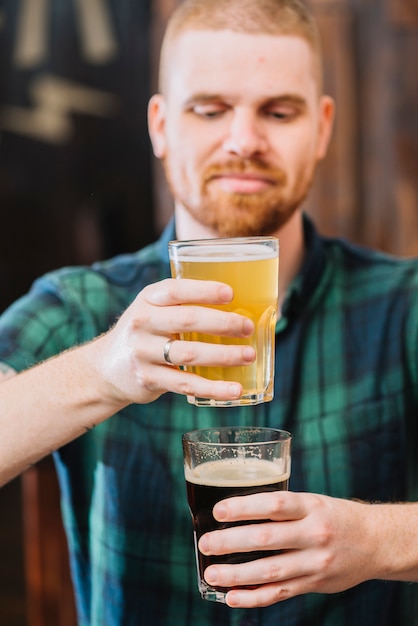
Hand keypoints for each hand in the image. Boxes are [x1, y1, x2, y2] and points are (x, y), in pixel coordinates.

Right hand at [88, 278, 254, 405]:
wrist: (106, 368)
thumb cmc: (146, 333)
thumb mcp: (154, 310)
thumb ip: (184, 306)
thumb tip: (240, 307)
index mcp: (148, 299)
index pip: (176, 290)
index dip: (204, 290)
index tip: (231, 294)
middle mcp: (142, 323)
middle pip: (187, 320)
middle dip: (223, 323)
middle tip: (247, 327)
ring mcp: (143, 353)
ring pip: (189, 354)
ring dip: (223, 355)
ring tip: (249, 355)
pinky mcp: (149, 379)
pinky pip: (186, 384)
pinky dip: (214, 388)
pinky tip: (235, 390)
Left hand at [197, 491, 386, 607]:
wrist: (376, 542)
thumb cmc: (335, 516)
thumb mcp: (313, 501)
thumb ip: (282, 508)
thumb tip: (237, 513)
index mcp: (311, 507)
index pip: (275, 504)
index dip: (245, 507)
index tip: (218, 510)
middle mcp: (314, 534)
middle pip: (267, 538)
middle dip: (231, 542)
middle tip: (206, 543)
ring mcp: (315, 562)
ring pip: (270, 570)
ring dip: (236, 575)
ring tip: (211, 573)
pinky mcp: (315, 584)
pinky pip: (280, 593)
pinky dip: (254, 598)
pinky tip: (232, 597)